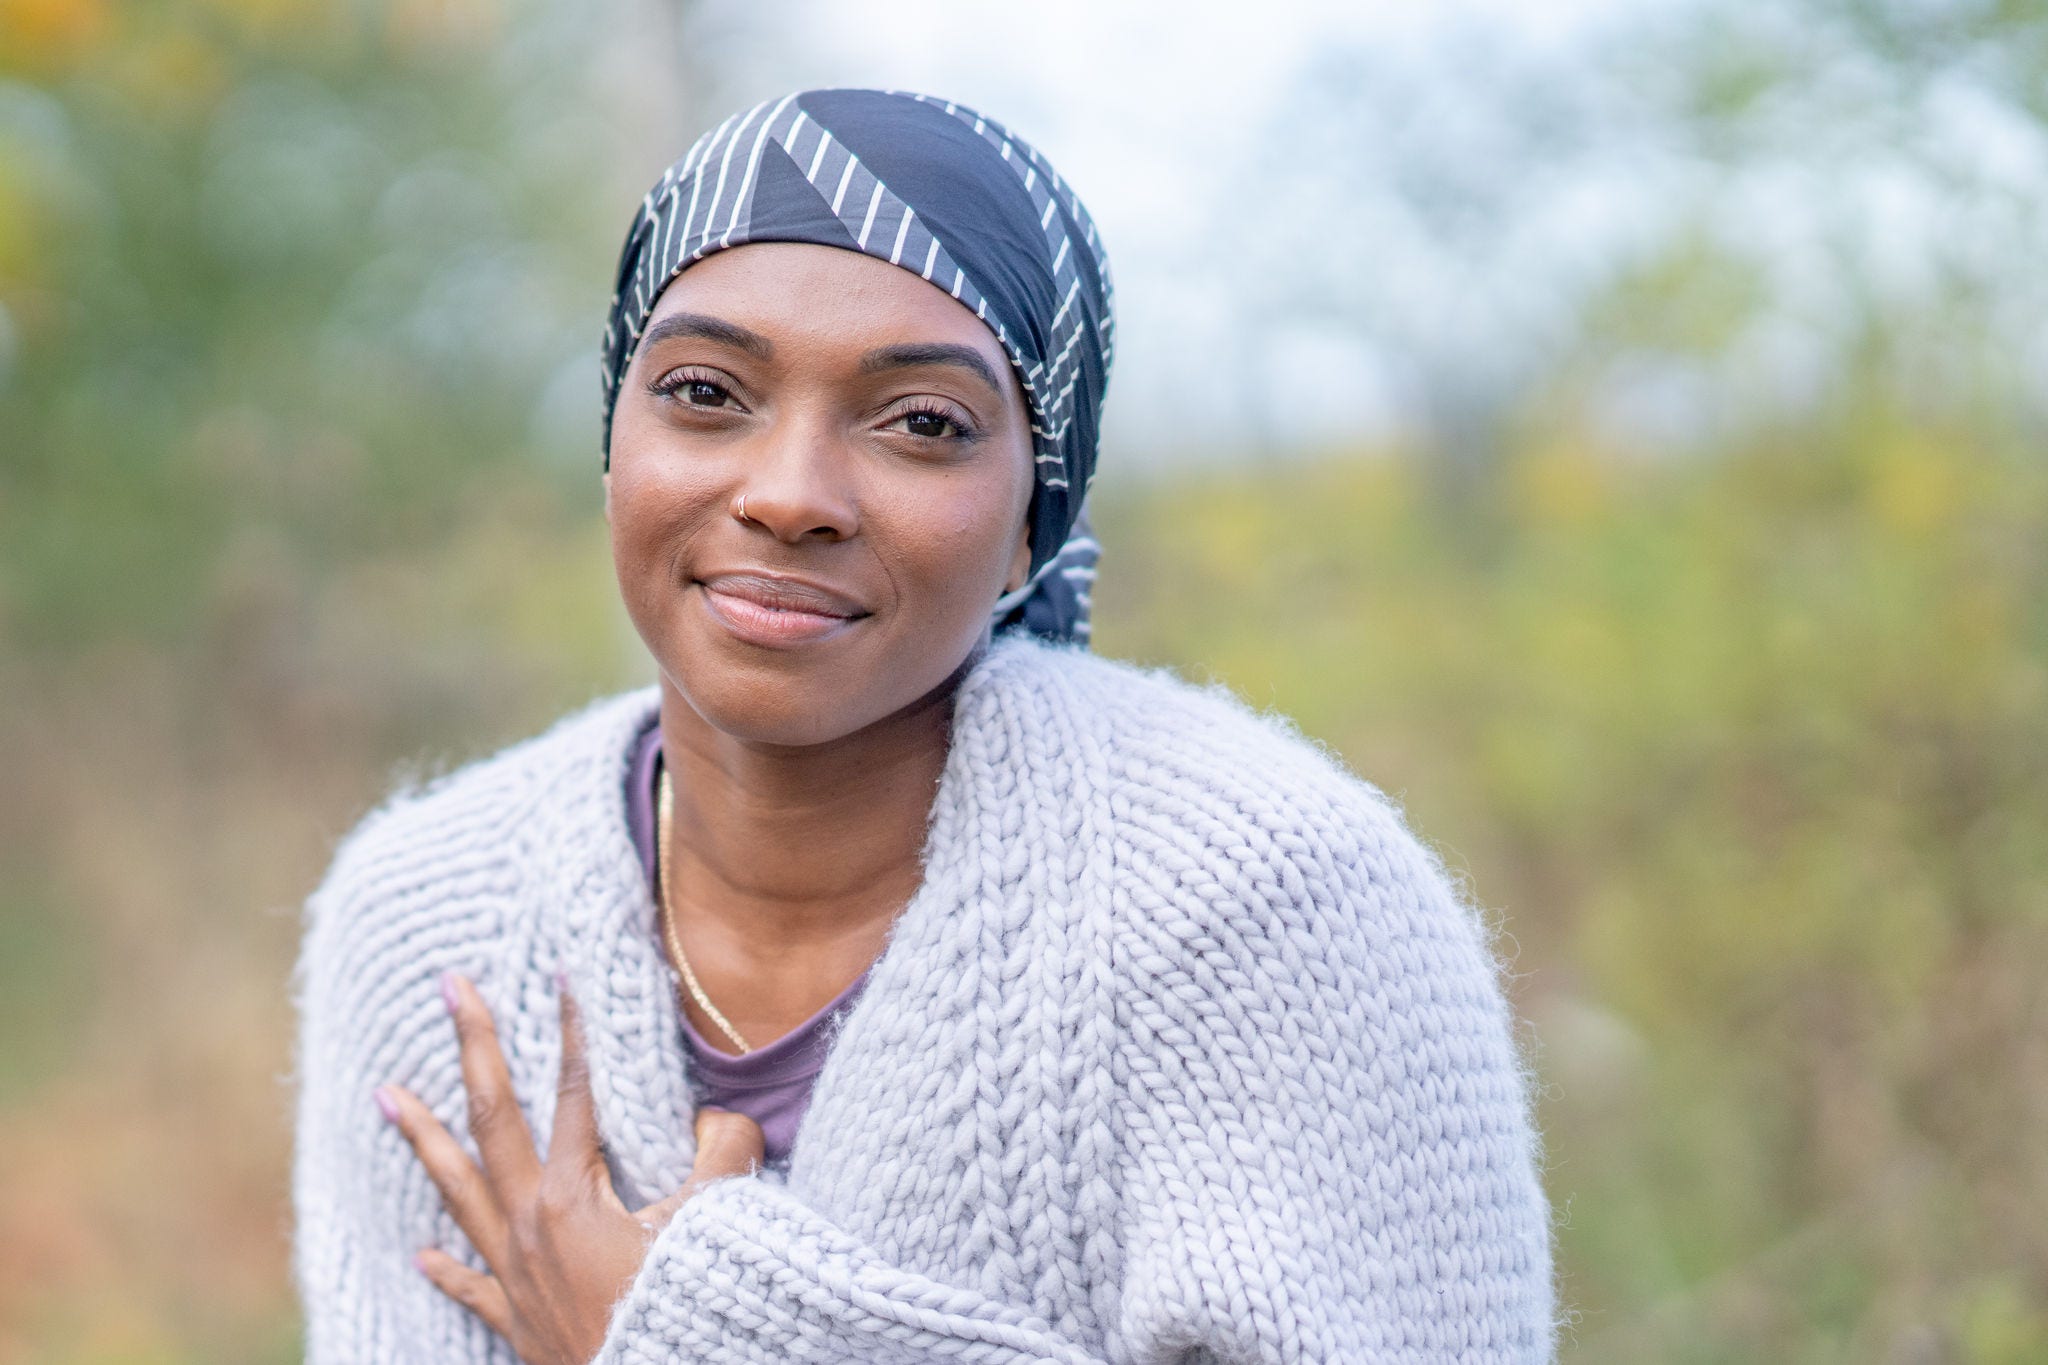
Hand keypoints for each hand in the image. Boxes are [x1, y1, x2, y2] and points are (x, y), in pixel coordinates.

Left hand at [375, 971, 765, 1364]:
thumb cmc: (684, 1306)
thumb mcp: (716, 1219)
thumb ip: (722, 1151)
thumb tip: (717, 1118)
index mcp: (572, 1195)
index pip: (574, 1092)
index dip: (574, 1031)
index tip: (562, 975)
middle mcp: (529, 1225)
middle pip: (491, 1119)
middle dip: (473, 1046)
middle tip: (450, 986)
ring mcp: (515, 1274)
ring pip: (458, 1191)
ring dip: (422, 1139)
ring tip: (385, 1094)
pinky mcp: (517, 1322)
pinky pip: (471, 1285)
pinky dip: (445, 1267)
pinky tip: (421, 1252)